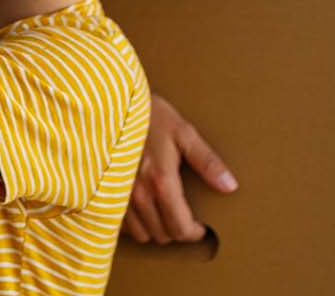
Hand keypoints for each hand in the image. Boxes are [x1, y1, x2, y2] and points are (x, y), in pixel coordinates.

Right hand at [123, 94, 237, 243]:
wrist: (111, 101)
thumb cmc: (150, 115)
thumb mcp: (184, 133)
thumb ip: (207, 162)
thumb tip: (229, 186)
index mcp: (161, 180)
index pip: (181, 227)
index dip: (195, 233)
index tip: (201, 226)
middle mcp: (138, 192)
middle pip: (162, 234)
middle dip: (177, 230)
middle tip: (185, 217)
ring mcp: (118, 193)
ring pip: (141, 234)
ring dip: (155, 228)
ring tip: (165, 213)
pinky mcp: (105, 191)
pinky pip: (122, 224)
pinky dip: (135, 223)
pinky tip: (143, 208)